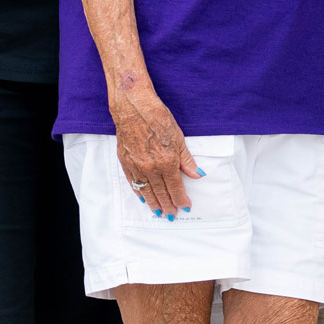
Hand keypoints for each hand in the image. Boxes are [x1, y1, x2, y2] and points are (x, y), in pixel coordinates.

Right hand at [112, 92, 201, 218]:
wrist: (134, 107)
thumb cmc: (157, 118)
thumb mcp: (178, 138)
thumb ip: (186, 160)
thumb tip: (197, 174)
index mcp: (166, 162)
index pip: (176, 188)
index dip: (181, 199)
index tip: (185, 206)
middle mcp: (151, 168)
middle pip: (161, 193)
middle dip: (168, 206)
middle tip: (172, 215)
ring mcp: (137, 166)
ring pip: (146, 191)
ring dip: (153, 203)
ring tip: (158, 212)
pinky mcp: (126, 162)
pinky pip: (133, 182)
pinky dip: (139, 192)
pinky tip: (143, 198)